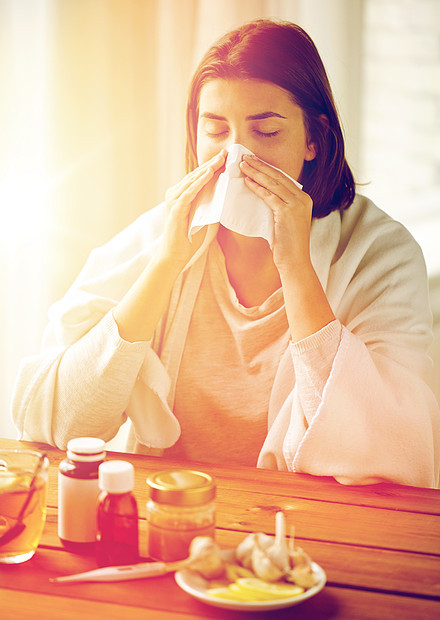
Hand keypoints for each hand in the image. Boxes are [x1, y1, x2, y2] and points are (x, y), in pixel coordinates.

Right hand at [158, 150, 226, 269]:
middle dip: (211, 164)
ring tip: (220, 160)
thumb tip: (224, 196)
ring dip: (207, 169)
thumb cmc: (189, 238)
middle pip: (195, 175)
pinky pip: (189, 192)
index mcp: (180, 195)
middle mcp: (174, 194)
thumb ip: (208, 205)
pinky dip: (199, 182)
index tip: (224, 158)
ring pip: (192, 180)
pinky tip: (209, 174)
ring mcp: (174, 201)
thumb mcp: (202, 217)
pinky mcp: (176, 209)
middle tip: (225, 153)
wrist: (176, 255)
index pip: (197, 177)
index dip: (211, 167)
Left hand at [239, 154, 312, 272]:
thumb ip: (278, 206)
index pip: (283, 178)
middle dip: (260, 165)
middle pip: (278, 177)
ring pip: (273, 183)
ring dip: (256, 172)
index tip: (254, 160)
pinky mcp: (287, 212)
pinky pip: (269, 196)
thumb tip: (260, 194)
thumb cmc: (286, 244)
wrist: (294, 261)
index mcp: (303, 198)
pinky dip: (257, 188)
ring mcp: (296, 205)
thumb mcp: (284, 220)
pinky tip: (247, 181)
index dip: (267, 168)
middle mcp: (303, 199)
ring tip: (242, 165)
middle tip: (245, 156)